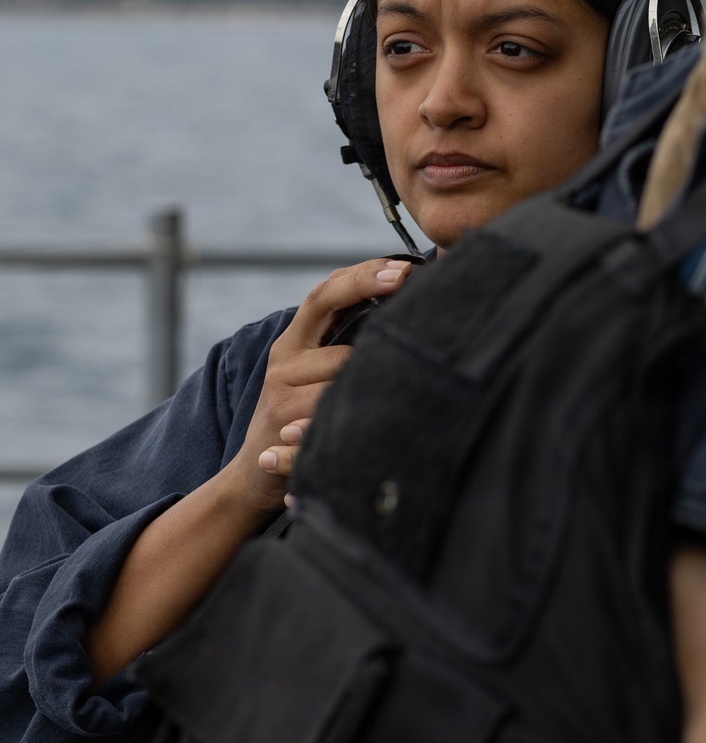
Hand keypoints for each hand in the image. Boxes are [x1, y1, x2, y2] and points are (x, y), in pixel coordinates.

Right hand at [227, 257, 410, 516]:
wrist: (257, 476)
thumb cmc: (302, 426)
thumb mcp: (314, 382)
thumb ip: (342, 352)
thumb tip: (402, 317)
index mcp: (293, 344)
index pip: (324, 292)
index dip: (360, 274)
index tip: (399, 266)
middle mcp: (284, 357)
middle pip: (326, 302)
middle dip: (368, 285)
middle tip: (404, 276)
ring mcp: (281, 385)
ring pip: (343, 359)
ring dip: (376, 360)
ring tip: (412, 360)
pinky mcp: (286, 416)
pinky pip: (334, 400)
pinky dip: (360, 399)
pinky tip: (390, 399)